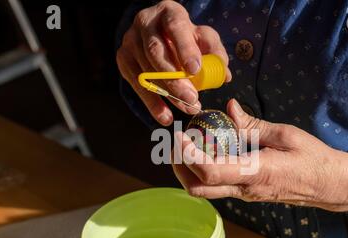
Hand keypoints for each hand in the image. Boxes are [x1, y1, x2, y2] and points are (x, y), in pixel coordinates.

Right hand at [117, 0, 230, 125]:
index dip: (185, 48)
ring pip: (146, 71)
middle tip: (193, 99)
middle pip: (156, 52)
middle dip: (175, 79)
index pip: (175, 27)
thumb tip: (224, 75)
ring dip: (168, 94)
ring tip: (188, 108)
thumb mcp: (203, 37)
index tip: (196, 69)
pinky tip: (166, 116)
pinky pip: (137, 85)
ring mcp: (130, 41)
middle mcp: (145, 22)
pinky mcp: (123, 59)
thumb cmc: (185, 36)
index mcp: (168, 12)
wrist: (159, 32)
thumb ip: (215, 52)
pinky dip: (152, 103)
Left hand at [173, 99, 347, 211]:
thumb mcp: (286, 135)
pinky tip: (208, 151)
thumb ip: (253, 124)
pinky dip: (203, 170)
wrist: (329, 185)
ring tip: (188, 144)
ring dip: (188, 170)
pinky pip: (216, 186)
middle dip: (179, 166)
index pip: (210, 172)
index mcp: (256, 172)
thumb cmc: (313, 158)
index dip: (189, 156)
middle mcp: (245, 188)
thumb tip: (228, 108)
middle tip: (177, 141)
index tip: (181, 136)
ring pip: (204, 190)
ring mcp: (244, 194)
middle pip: (198, 188)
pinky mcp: (246, 193)